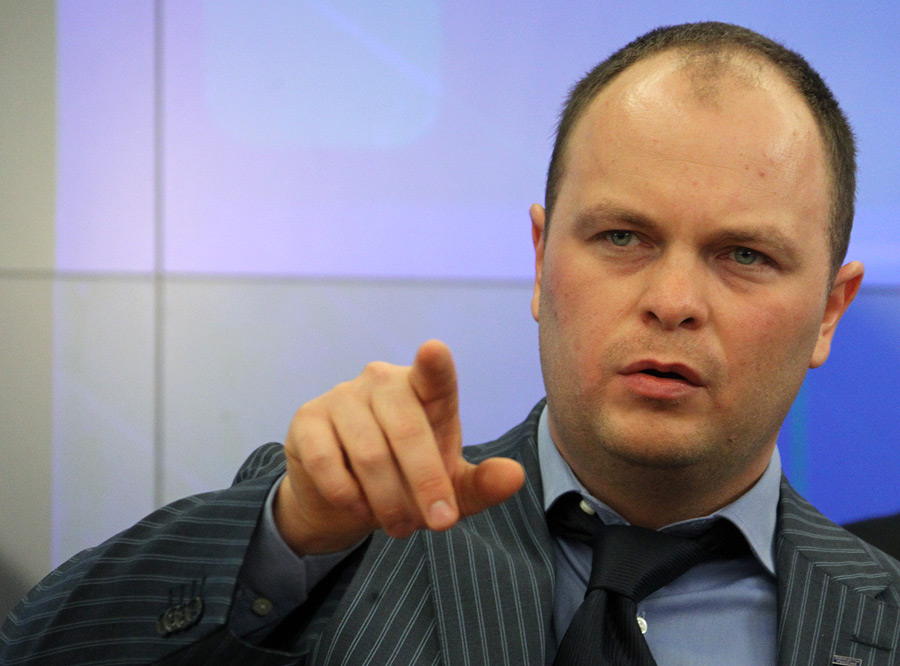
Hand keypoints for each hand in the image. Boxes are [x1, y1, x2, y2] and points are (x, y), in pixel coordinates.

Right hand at [274, 339, 525, 554]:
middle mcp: (383, 382)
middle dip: (426, 483)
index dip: (434, 364)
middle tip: (438, 524)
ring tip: (399, 526)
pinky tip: (358, 507)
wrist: (345, 498)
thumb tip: (515, 477)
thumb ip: (482, 484)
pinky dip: (347, 494)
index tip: (434, 350)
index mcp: (424, 390)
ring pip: (368, 453)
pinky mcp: (308, 419)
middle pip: (407, 430)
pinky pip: (327, 462)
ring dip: (387, 500)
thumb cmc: (408, 479)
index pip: (434, 373)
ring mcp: (342, 396)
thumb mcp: (450, 488)